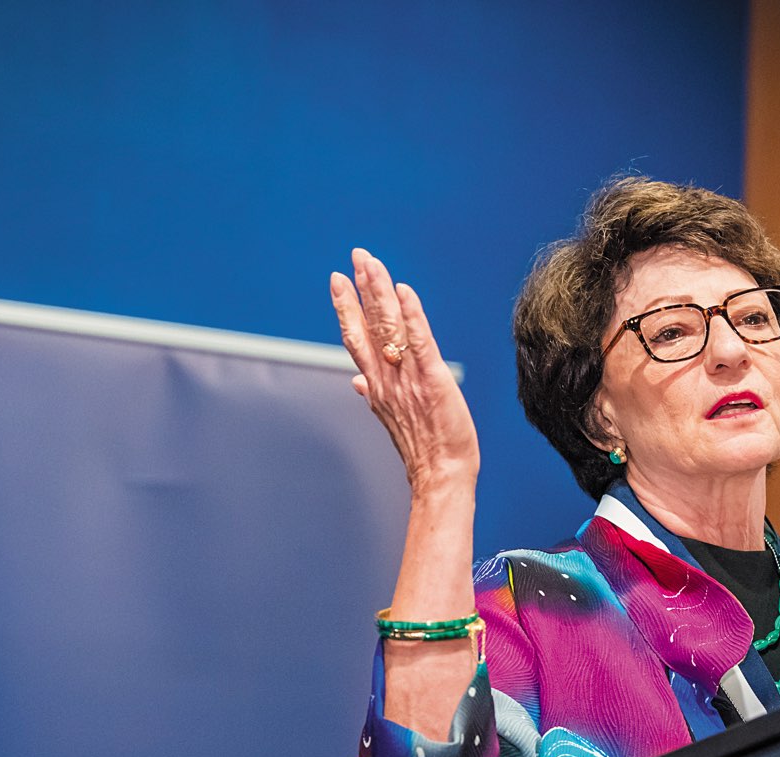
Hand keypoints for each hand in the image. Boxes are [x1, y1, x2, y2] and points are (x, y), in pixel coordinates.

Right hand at [330, 249, 479, 495]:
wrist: (440, 476)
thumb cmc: (423, 450)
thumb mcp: (393, 418)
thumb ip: (374, 394)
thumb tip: (357, 382)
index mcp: (377, 385)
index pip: (357, 338)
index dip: (347, 307)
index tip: (338, 281)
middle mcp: (387, 377)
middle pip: (369, 324)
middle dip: (361, 288)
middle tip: (356, 256)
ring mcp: (407, 377)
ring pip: (389, 326)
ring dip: (379, 291)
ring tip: (371, 263)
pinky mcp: (432, 380)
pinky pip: (419, 342)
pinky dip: (412, 315)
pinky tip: (404, 291)